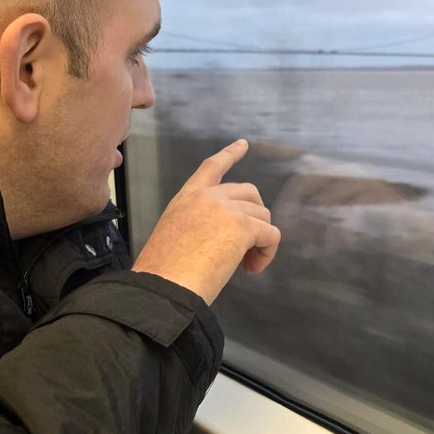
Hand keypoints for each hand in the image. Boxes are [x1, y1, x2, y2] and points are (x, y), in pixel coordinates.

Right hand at [132, 139, 280, 304]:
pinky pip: (271, 235)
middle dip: (255, 216)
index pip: (212, 167)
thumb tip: (225, 237)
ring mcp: (225, 208)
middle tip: (247, 248)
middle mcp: (206, 197)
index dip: (231, 154)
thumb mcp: (175, 236)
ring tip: (245, 265)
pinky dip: (267, 253)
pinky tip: (252, 268)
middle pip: (249, 192)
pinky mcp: (242, 226)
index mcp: (186, 198)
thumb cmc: (164, 274)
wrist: (163, 289)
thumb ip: (200, 225)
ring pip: (262, 215)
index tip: (244, 144)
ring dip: (260, 240)